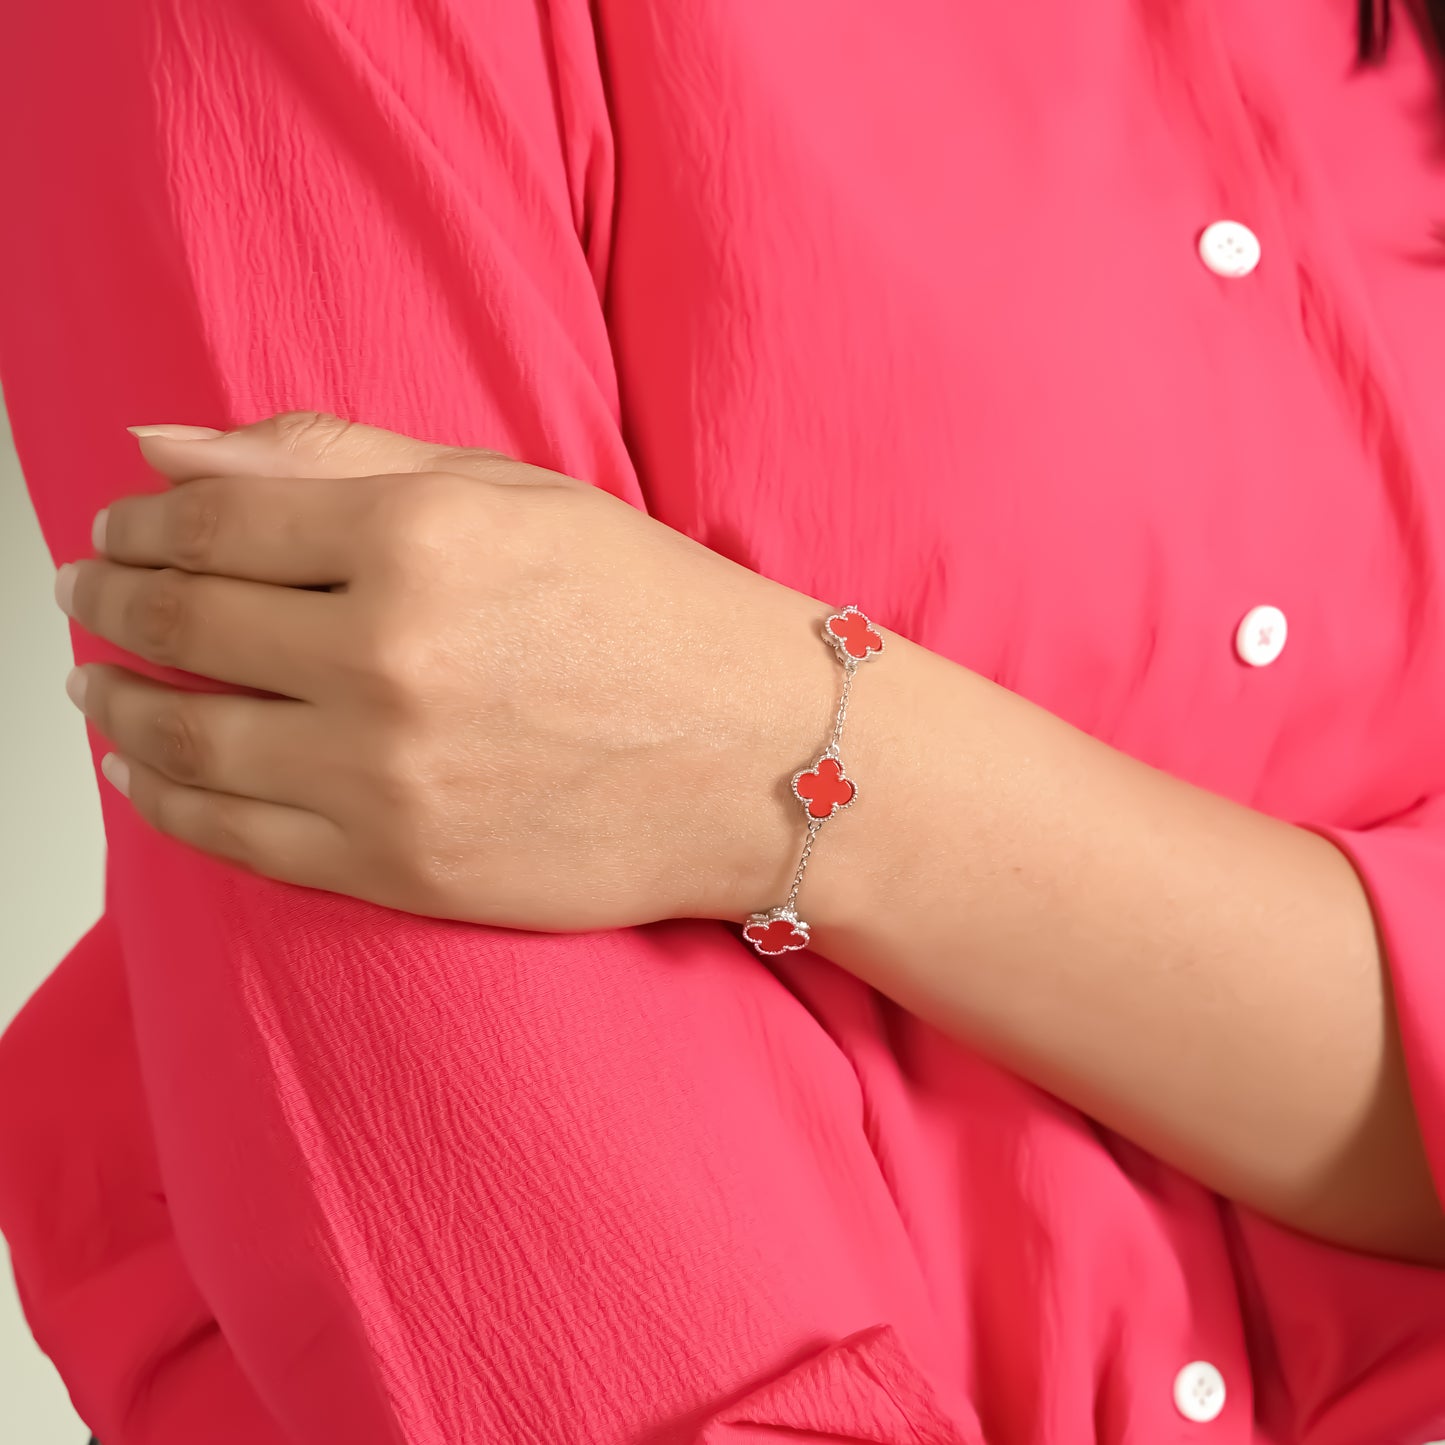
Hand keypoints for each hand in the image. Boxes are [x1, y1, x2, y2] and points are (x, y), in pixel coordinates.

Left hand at [57, 412, 831, 929]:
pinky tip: (147, 778)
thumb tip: (161, 448)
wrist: (768, 759)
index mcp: (420, 537)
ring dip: (118, 708)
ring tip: (100, 689)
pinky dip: (166, 804)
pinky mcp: (403, 870)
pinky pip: (235, 838)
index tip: (118, 532)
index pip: (209, 522)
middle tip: (90, 600)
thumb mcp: (512, 492)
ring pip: (186, 741)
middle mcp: (390, 657)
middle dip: (109, 605)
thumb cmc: (656, 615)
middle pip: (180, 625)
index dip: (139, 527)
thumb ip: (331, 456)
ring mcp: (391, 775)